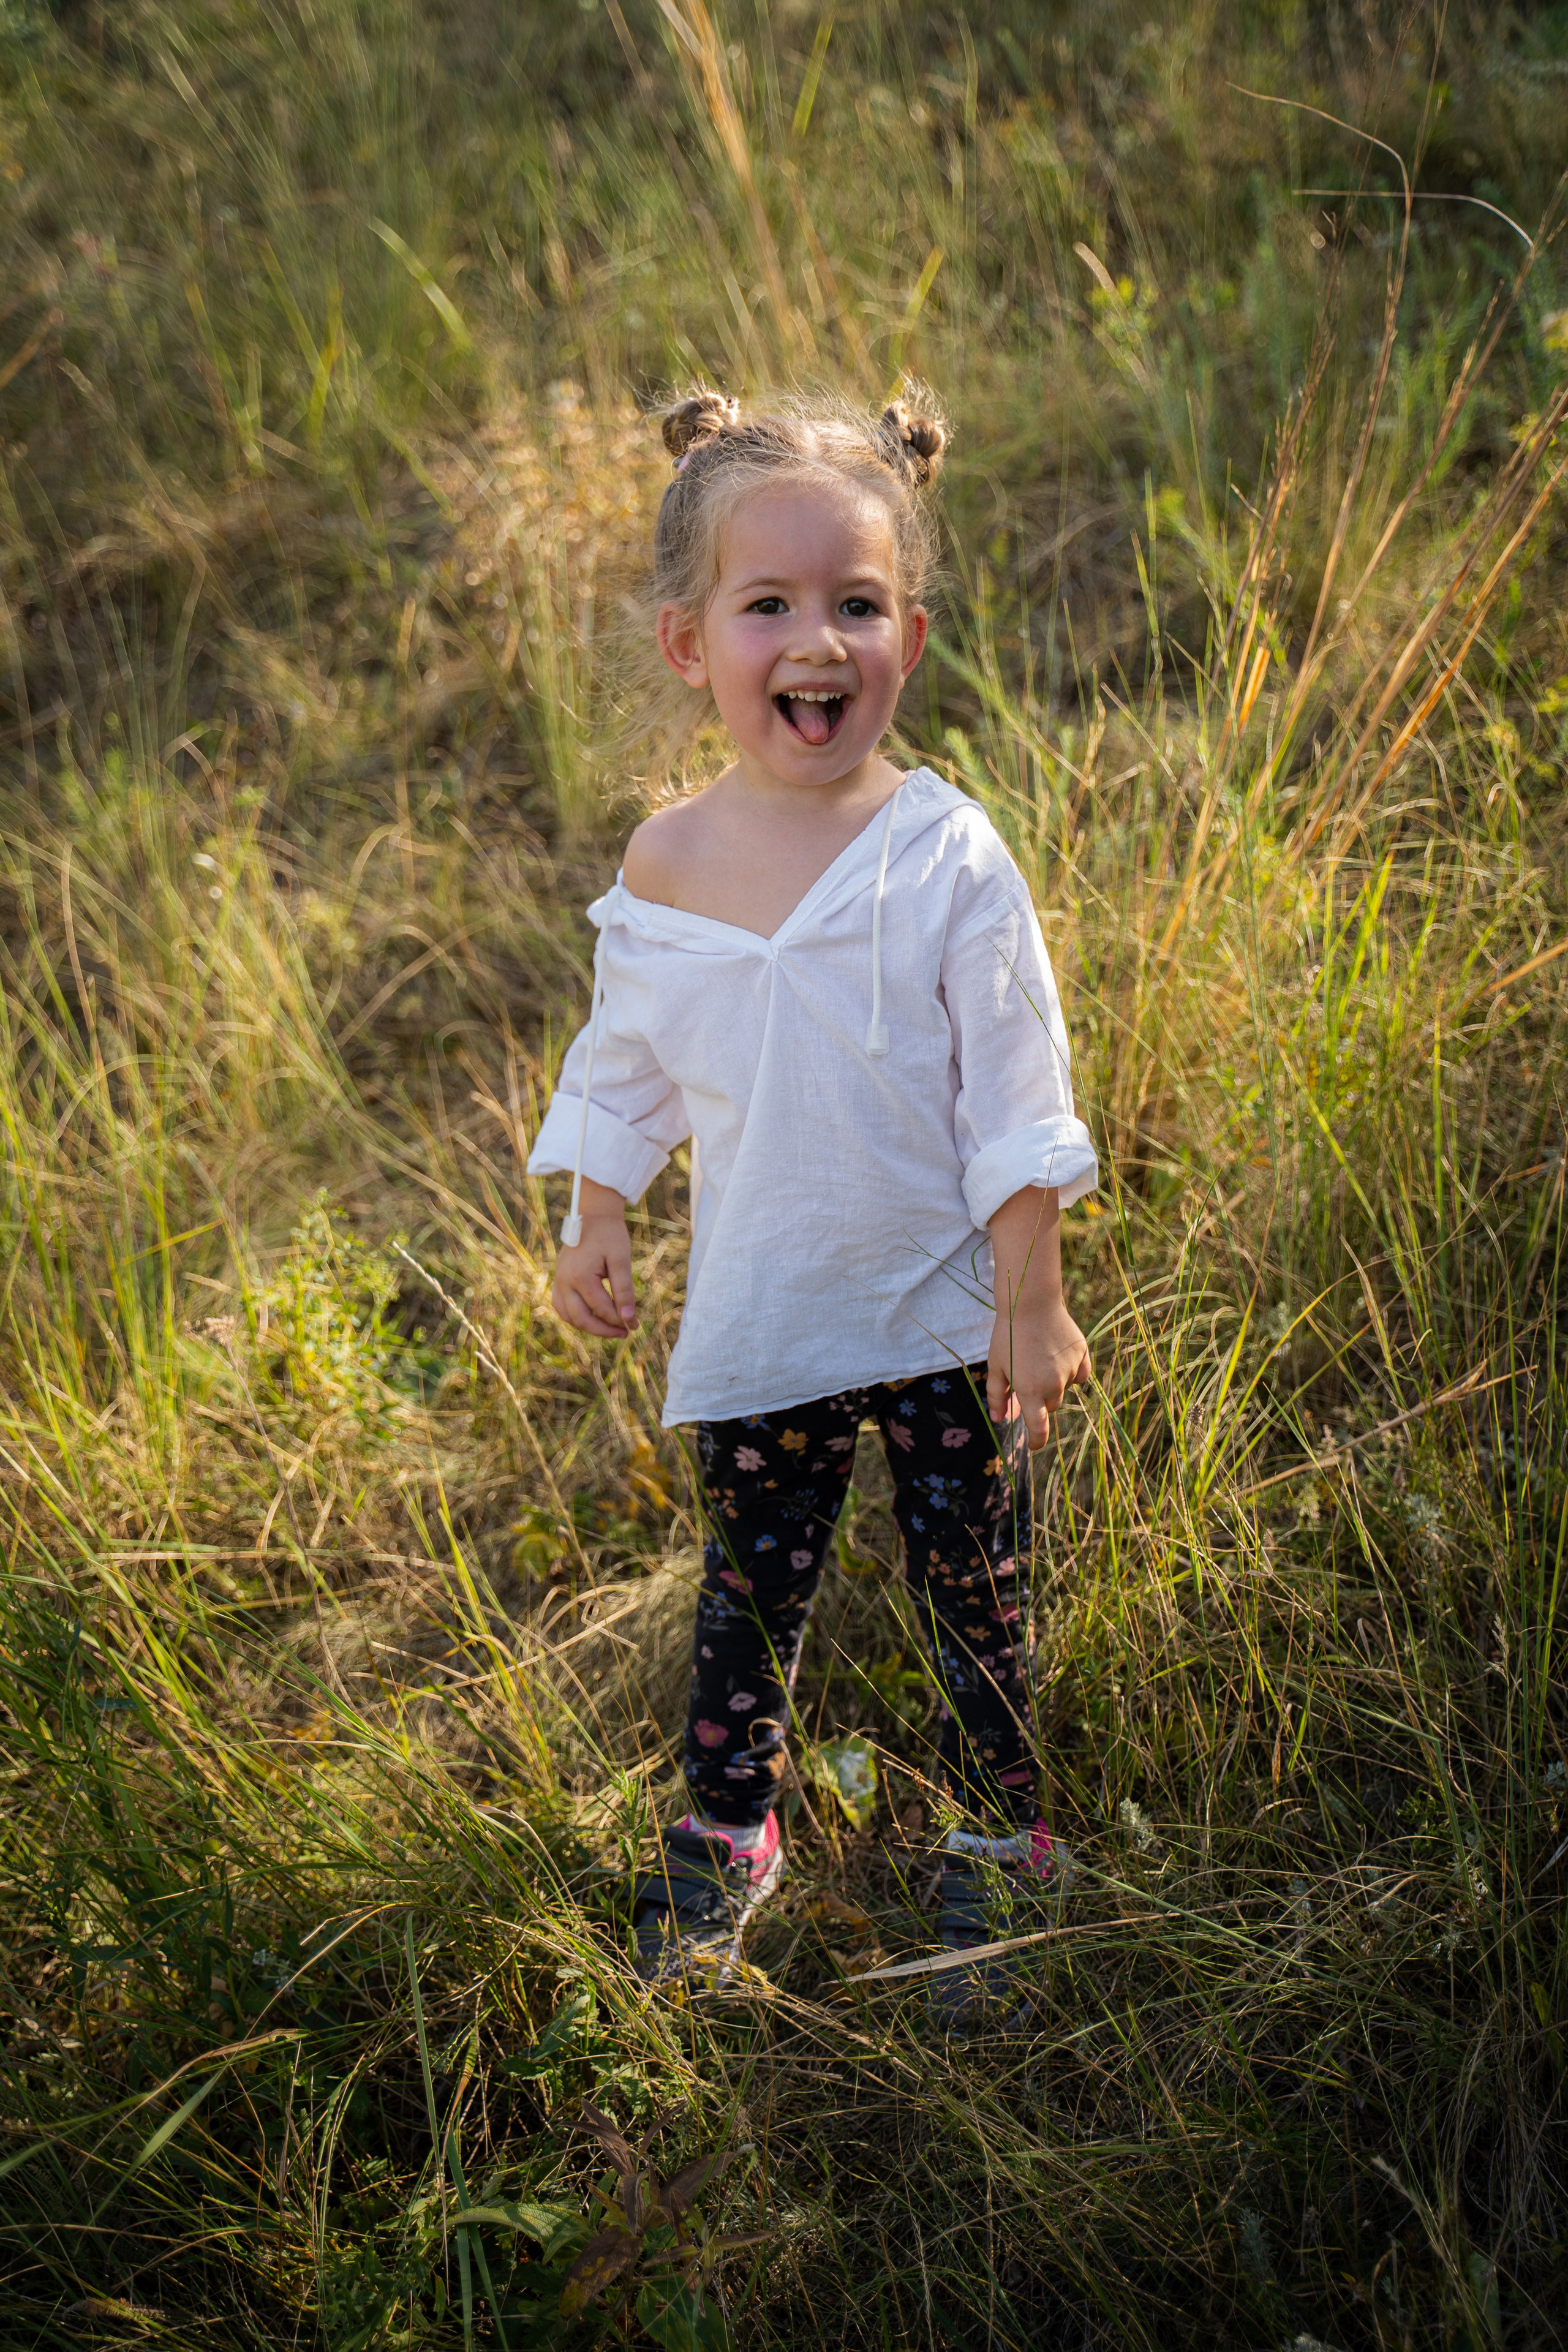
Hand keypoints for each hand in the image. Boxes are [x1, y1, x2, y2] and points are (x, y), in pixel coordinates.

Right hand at [552, 1180, 637, 1336]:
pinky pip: (562, 1306)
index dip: (620, 1320)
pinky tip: (592, 1318)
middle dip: (604, 1330)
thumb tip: (629, 1319)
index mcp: (580, 1277)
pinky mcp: (558, 1279)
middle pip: (582, 1319)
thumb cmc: (610, 1235)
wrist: (593, 1215)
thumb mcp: (621, 1260)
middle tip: (625, 1332)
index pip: (602, 1309)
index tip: (636, 1325)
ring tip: (610, 1327)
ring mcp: (558, 1281)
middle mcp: (564, 1282)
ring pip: (569, 1316)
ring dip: (589, 1326)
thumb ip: (624, 1290)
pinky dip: (575, 1316)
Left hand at [986, 1296, 1090, 1449]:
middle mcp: (1054, 1385)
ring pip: (1065, 1388)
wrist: (1030, 1302)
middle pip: (1051, 1405)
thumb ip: (996, 1395)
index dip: (1037, 1441)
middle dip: (1040, 1399)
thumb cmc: (1007, 1335)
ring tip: (1041, 1357)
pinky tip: (1058, 1354)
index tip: (1034, 1445)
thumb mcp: (996, 1366)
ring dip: (1055, 1382)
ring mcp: (1070, 1370)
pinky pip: (1080, 1373)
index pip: (1039, 1429)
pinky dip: (1071, 1370)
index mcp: (1031, 1392)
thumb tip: (999, 1418)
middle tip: (1028, 1376)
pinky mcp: (1082, 1355)